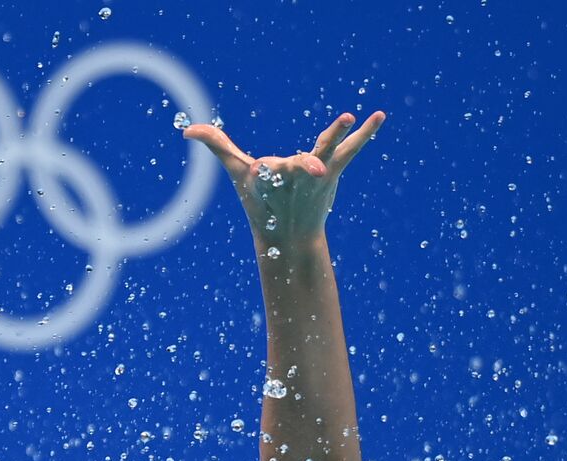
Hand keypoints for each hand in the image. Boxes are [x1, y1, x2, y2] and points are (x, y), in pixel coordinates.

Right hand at [184, 110, 384, 248]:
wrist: (291, 238)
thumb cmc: (261, 202)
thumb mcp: (238, 174)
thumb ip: (218, 146)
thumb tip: (186, 130)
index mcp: (268, 178)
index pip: (263, 171)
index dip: (262, 173)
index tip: (257, 171)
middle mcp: (293, 177)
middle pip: (298, 167)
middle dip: (305, 168)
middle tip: (314, 167)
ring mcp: (315, 173)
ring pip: (325, 152)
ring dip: (336, 135)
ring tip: (347, 116)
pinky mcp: (333, 170)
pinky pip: (350, 149)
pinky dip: (365, 133)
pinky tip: (379, 116)